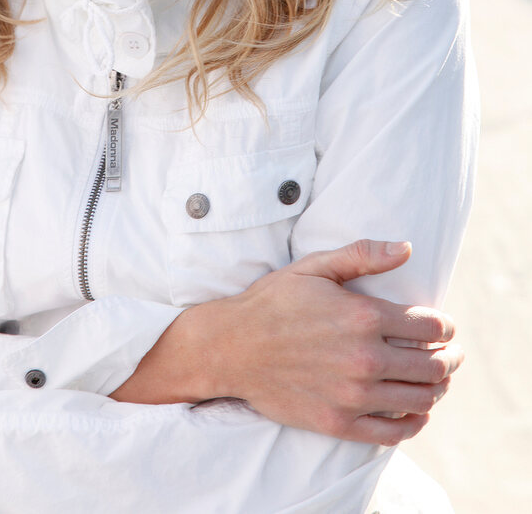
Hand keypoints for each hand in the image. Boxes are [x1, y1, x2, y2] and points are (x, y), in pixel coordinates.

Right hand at [112, 240, 462, 446]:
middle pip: (433, 365)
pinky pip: (394, 432)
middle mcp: (364, 358)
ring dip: (437, 389)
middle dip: (449, 358)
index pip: (430, 326)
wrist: (231, 347)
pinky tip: (416, 411)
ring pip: (420, 398)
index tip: (444, 328)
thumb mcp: (314, 267)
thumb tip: (406, 248)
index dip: (445, 327)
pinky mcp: (339, 422)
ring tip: (435, 380)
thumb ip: (362, 255)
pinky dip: (415, 422)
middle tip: (450, 355)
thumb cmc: (272, 302)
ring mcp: (352, 394)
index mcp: (363, 316)